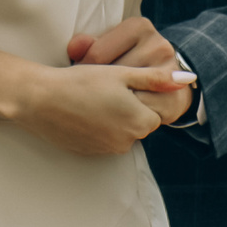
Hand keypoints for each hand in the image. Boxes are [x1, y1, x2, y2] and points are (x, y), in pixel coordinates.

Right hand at [17, 63, 193, 157]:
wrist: (38, 100)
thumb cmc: (80, 82)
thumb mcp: (121, 74)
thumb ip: (156, 80)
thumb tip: (188, 80)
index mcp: (140, 121)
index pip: (153, 108)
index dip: (137, 93)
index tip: (117, 83)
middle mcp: (128, 141)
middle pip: (138, 121)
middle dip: (126, 106)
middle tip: (102, 89)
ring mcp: (107, 150)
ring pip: (120, 130)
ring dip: (111, 116)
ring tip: (88, 99)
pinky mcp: (90, 152)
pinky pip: (103, 138)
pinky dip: (96, 126)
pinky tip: (80, 111)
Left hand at [66, 17, 194, 127]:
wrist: (168, 81)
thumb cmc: (129, 61)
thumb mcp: (110, 47)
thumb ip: (90, 46)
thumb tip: (73, 49)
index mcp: (139, 27)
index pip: (97, 55)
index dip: (84, 71)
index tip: (83, 80)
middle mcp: (158, 46)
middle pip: (113, 77)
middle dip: (100, 89)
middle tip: (94, 96)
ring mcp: (170, 72)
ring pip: (127, 97)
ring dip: (113, 107)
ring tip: (107, 106)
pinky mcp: (174, 98)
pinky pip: (141, 115)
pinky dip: (128, 121)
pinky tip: (122, 117)